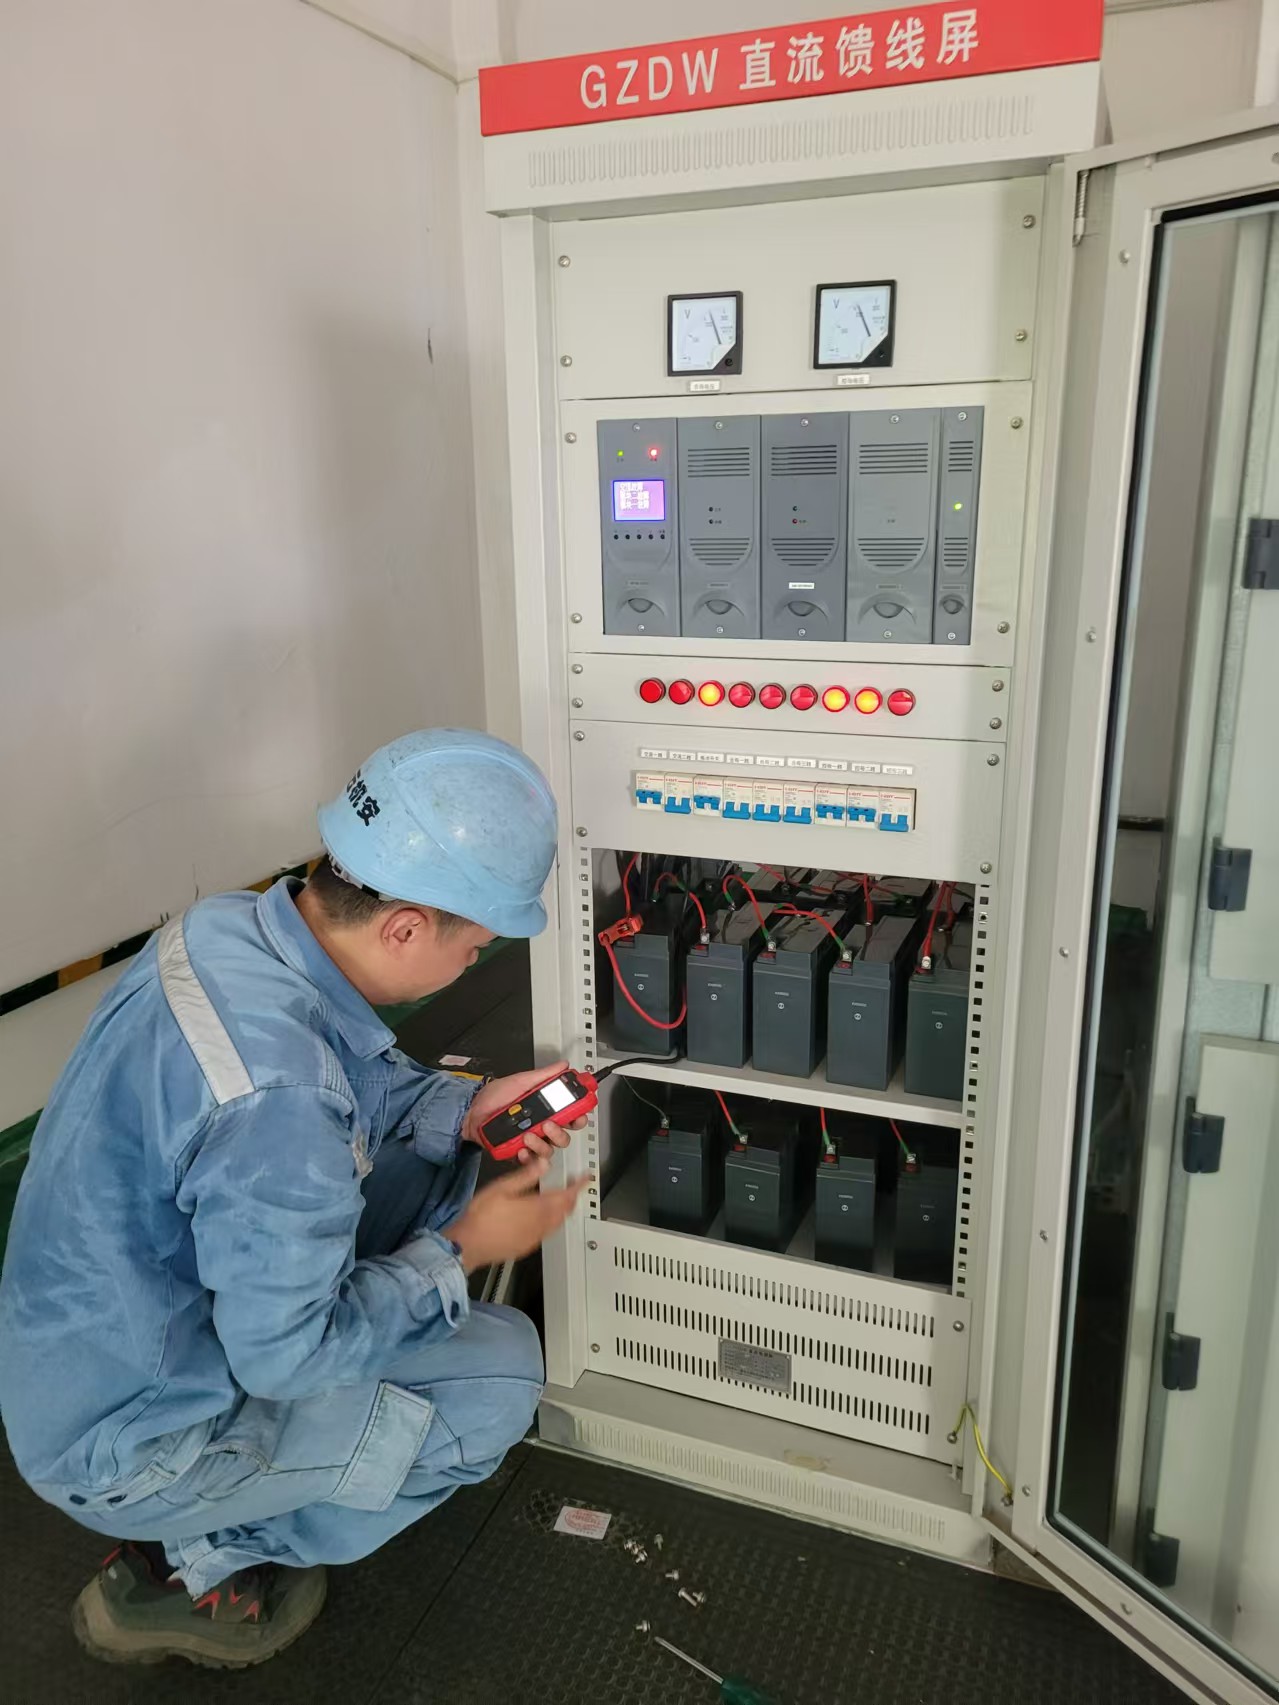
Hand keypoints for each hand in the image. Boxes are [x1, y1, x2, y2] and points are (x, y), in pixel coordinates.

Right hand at [446, 1160, 592, 1272]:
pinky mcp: (527, 1247)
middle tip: (573, 1185)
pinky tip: (543, 1217)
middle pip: (566, 1210)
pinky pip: (548, 1232)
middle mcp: (541, 1224)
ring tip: (561, 1198)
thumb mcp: (502, 1188)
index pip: (567, 1195)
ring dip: (564, 1210)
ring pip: (559, 1223)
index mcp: (537, 1208)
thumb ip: (526, 1176)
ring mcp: (535, 1238)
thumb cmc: (481, 1216)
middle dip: (573, 1197)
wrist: (468, 1246)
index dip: (579, 1185)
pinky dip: (553, 1221)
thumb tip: (544, 1163)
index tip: (586, 1178)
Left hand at [462, 1061, 589, 1163]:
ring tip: (527, 1135)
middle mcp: (541, 1126)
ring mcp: (531, 1141)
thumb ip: (544, 1075)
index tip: (579, 1114)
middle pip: (564, 1137)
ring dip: (541, 1144)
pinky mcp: (519, 1152)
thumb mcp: (521, 1081)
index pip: (571, 1115)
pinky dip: (527, 1156)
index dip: (579, 1116)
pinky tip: (521, 1148)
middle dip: (560, 1133)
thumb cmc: (493, 1097)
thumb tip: (562, 1066)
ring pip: (549, 1150)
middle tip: (548, 1124)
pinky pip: (530, 1161)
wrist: (471, 1113)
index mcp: (546, 1109)